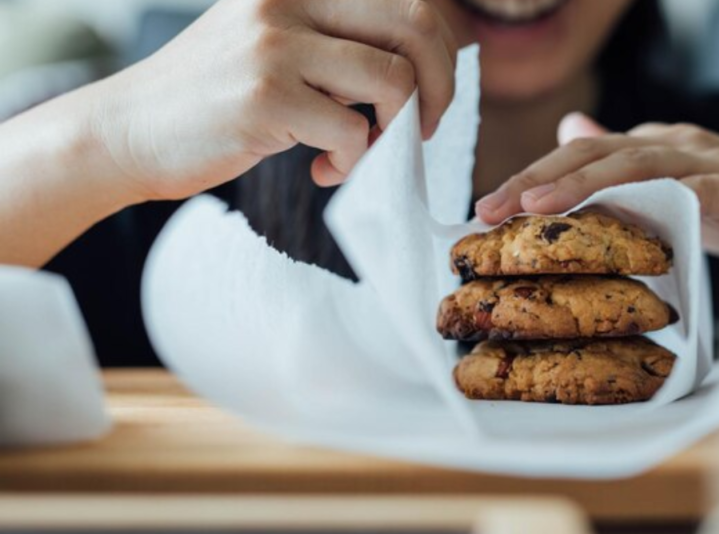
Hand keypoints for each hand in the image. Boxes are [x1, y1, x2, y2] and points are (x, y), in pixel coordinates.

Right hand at [96, 0, 456, 200]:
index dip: (438, 49)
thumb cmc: (213, 97)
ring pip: (394, 81)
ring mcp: (275, 44)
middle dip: (439, 87)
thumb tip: (424, 69)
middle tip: (420, 127)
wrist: (128, 131)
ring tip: (364, 150)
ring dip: (397, 129)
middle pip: (416, 26)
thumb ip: (338, 43)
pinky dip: (354, 161)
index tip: (427, 93)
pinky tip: (324, 171)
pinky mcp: (265, 97)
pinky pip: (355, 131)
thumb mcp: (276, 44)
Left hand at [476, 113, 718, 261]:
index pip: (581, 158)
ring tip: (536, 206)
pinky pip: (706, 191)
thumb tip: (570, 134)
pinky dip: (669, 199)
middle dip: (538, 179)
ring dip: (584, 183)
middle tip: (487, 208)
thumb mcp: (675, 187)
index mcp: (655, 148)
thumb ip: (625, 168)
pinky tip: (635, 214)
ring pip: (638, 165)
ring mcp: (712, 164)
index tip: (484, 210)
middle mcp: (675, 146)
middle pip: (595, 154)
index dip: (531, 179)